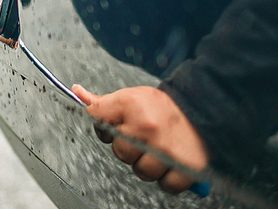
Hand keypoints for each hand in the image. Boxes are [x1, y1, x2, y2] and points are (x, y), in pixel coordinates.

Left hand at [72, 84, 207, 193]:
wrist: (201, 107)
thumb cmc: (161, 106)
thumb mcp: (130, 96)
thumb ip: (103, 102)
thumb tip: (77, 91)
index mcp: (131, 106)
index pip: (99, 121)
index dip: (107, 127)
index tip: (120, 124)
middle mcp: (148, 128)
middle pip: (121, 153)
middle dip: (130, 148)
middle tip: (145, 138)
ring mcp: (167, 150)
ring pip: (142, 172)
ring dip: (149, 165)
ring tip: (159, 150)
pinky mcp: (186, 167)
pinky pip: (166, 185)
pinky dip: (169, 178)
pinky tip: (171, 162)